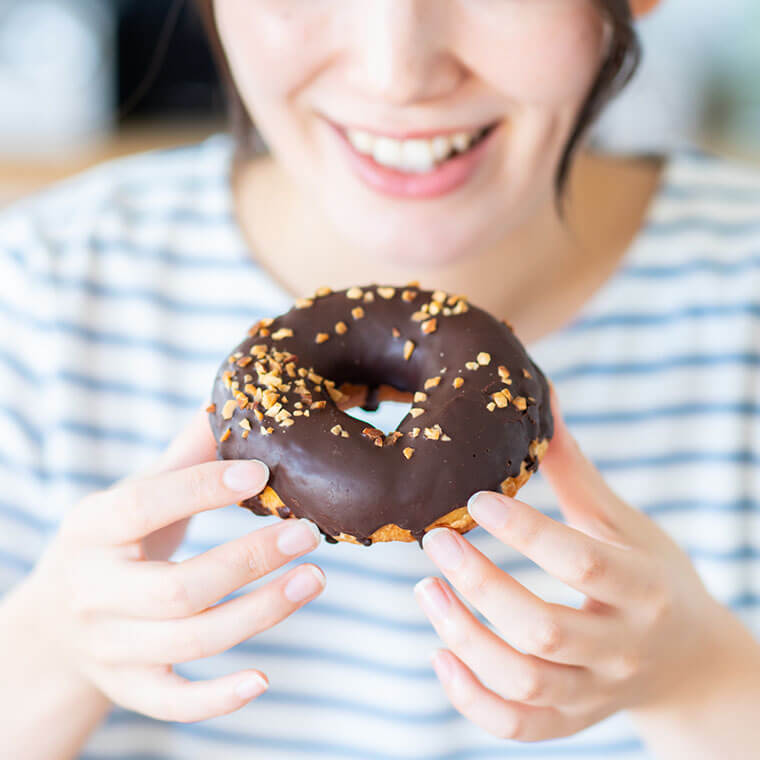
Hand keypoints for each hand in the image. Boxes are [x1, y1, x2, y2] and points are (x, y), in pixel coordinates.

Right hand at [23, 408, 324, 722]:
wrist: (55, 624)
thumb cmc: (112, 544)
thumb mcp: (131, 496)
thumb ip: (184, 458)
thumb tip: (232, 401)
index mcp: (91, 529)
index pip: (144, 506)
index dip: (202, 489)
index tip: (262, 473)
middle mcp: (94, 592)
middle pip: (177, 588)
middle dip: (249, 560)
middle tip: (308, 534)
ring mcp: (110, 646)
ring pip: (188, 642)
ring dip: (259, 614)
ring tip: (314, 579)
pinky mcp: (129, 688)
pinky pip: (173, 703)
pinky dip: (217, 698)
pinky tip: (264, 678)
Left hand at [415, 392, 734, 741]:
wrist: (688, 662)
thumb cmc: (651, 578)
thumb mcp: (624, 524)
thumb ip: (575, 472)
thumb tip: (544, 397)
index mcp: (643, 588)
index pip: (581, 562)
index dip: (525, 531)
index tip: (475, 499)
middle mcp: (622, 648)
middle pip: (543, 628)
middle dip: (480, 584)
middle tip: (434, 540)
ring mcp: (596, 693)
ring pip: (523, 681)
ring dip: (463, 637)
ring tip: (424, 588)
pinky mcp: (572, 721)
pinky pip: (516, 726)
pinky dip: (471, 698)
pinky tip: (439, 654)